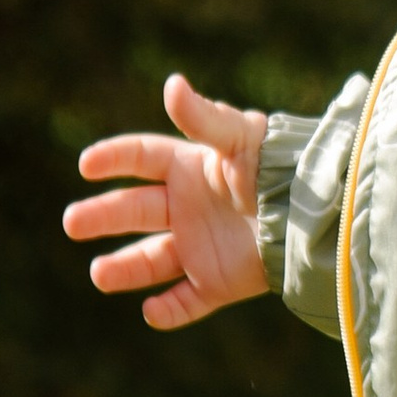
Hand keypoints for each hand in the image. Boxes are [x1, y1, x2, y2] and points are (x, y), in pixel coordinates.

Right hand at [65, 76, 269, 328]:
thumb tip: (171, 84)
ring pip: (151, 261)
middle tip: (73, 222)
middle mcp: (190, 207)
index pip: (141, 158)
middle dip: (102, 217)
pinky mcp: (220, 282)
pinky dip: (169, 311)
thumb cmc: (282, 166)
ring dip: (124, 269)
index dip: (113, 159)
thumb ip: (205, 117)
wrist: (323, 212)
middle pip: (134, 211)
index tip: (86, 165)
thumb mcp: (243, 140)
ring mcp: (202, 247)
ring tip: (99, 274)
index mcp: (191, 168)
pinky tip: (151, 312)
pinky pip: (188, 301)